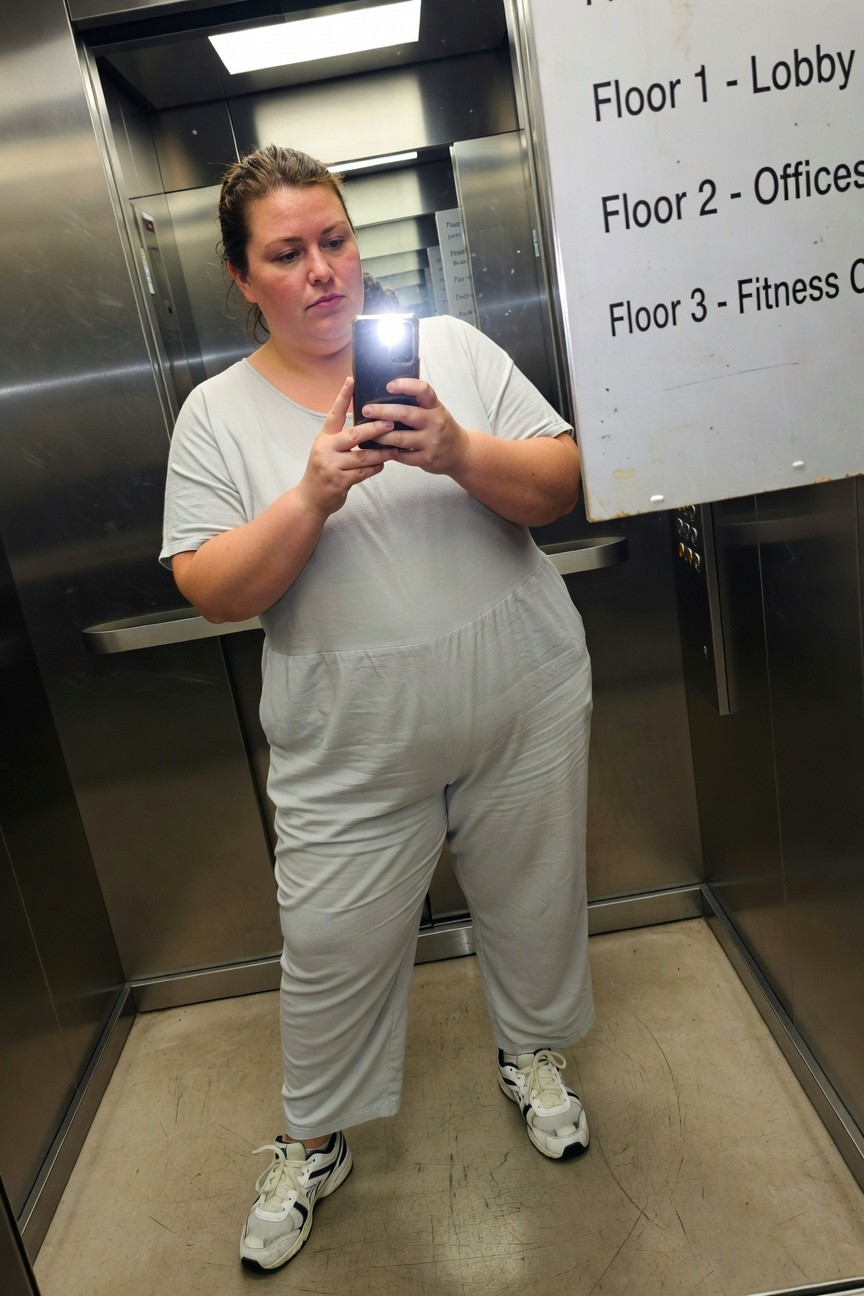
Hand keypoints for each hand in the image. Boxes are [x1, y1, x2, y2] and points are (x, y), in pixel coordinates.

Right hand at [298, 377, 398, 516]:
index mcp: (323, 438)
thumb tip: (367, 427)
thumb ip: (341, 440)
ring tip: (395, 449)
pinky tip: (382, 465)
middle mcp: (326, 449)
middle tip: (391, 423)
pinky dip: (374, 468)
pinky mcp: (340, 481)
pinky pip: (363, 473)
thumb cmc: (323, 471)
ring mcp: (332, 466)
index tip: (352, 380)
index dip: (342, 396)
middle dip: (374, 429)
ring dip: (381, 453)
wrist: (310, 499)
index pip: (334, 414)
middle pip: (354, 435)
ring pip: (363, 456)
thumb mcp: (326, 451)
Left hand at [360, 379, 468, 475]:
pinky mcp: (426, 459)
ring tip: (369, 432)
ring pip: (400, 438)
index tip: (389, 386)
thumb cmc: (442, 428)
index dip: (405, 385)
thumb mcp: (436, 411)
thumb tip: (388, 395)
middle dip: (382, 411)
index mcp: (436, 407)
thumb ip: (419, 404)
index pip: (423, 390)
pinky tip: (381, 448)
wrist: (460, 453)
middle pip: (405, 414)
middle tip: (366, 410)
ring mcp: (431, 442)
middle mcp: (435, 423)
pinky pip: (402, 455)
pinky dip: (389, 451)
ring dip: (381, 435)